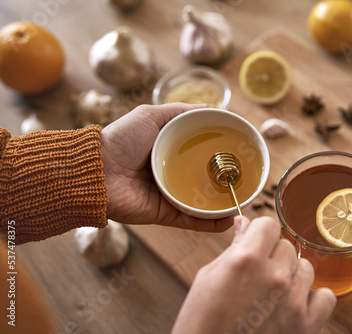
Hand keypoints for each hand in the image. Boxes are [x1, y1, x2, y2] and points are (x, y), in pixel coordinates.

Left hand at [100, 103, 232, 231]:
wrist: (95, 172)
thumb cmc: (120, 140)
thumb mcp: (150, 115)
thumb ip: (178, 111)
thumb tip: (209, 106)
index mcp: (168, 151)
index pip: (199, 152)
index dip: (218, 151)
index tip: (238, 149)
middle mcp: (171, 174)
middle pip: (203, 178)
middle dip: (223, 180)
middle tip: (245, 178)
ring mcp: (169, 195)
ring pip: (201, 201)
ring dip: (222, 204)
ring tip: (243, 201)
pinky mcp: (165, 214)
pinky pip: (191, 220)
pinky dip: (210, 223)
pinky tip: (229, 220)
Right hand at [172, 216, 336, 333]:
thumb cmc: (202, 322)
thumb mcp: (209, 277)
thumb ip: (234, 247)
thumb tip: (244, 223)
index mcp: (247, 259)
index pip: (269, 224)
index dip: (260, 233)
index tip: (256, 242)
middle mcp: (274, 276)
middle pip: (287, 246)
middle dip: (273, 256)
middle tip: (257, 276)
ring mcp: (293, 302)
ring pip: (305, 267)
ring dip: (291, 275)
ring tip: (272, 292)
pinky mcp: (305, 325)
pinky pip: (325, 297)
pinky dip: (312, 299)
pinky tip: (294, 304)